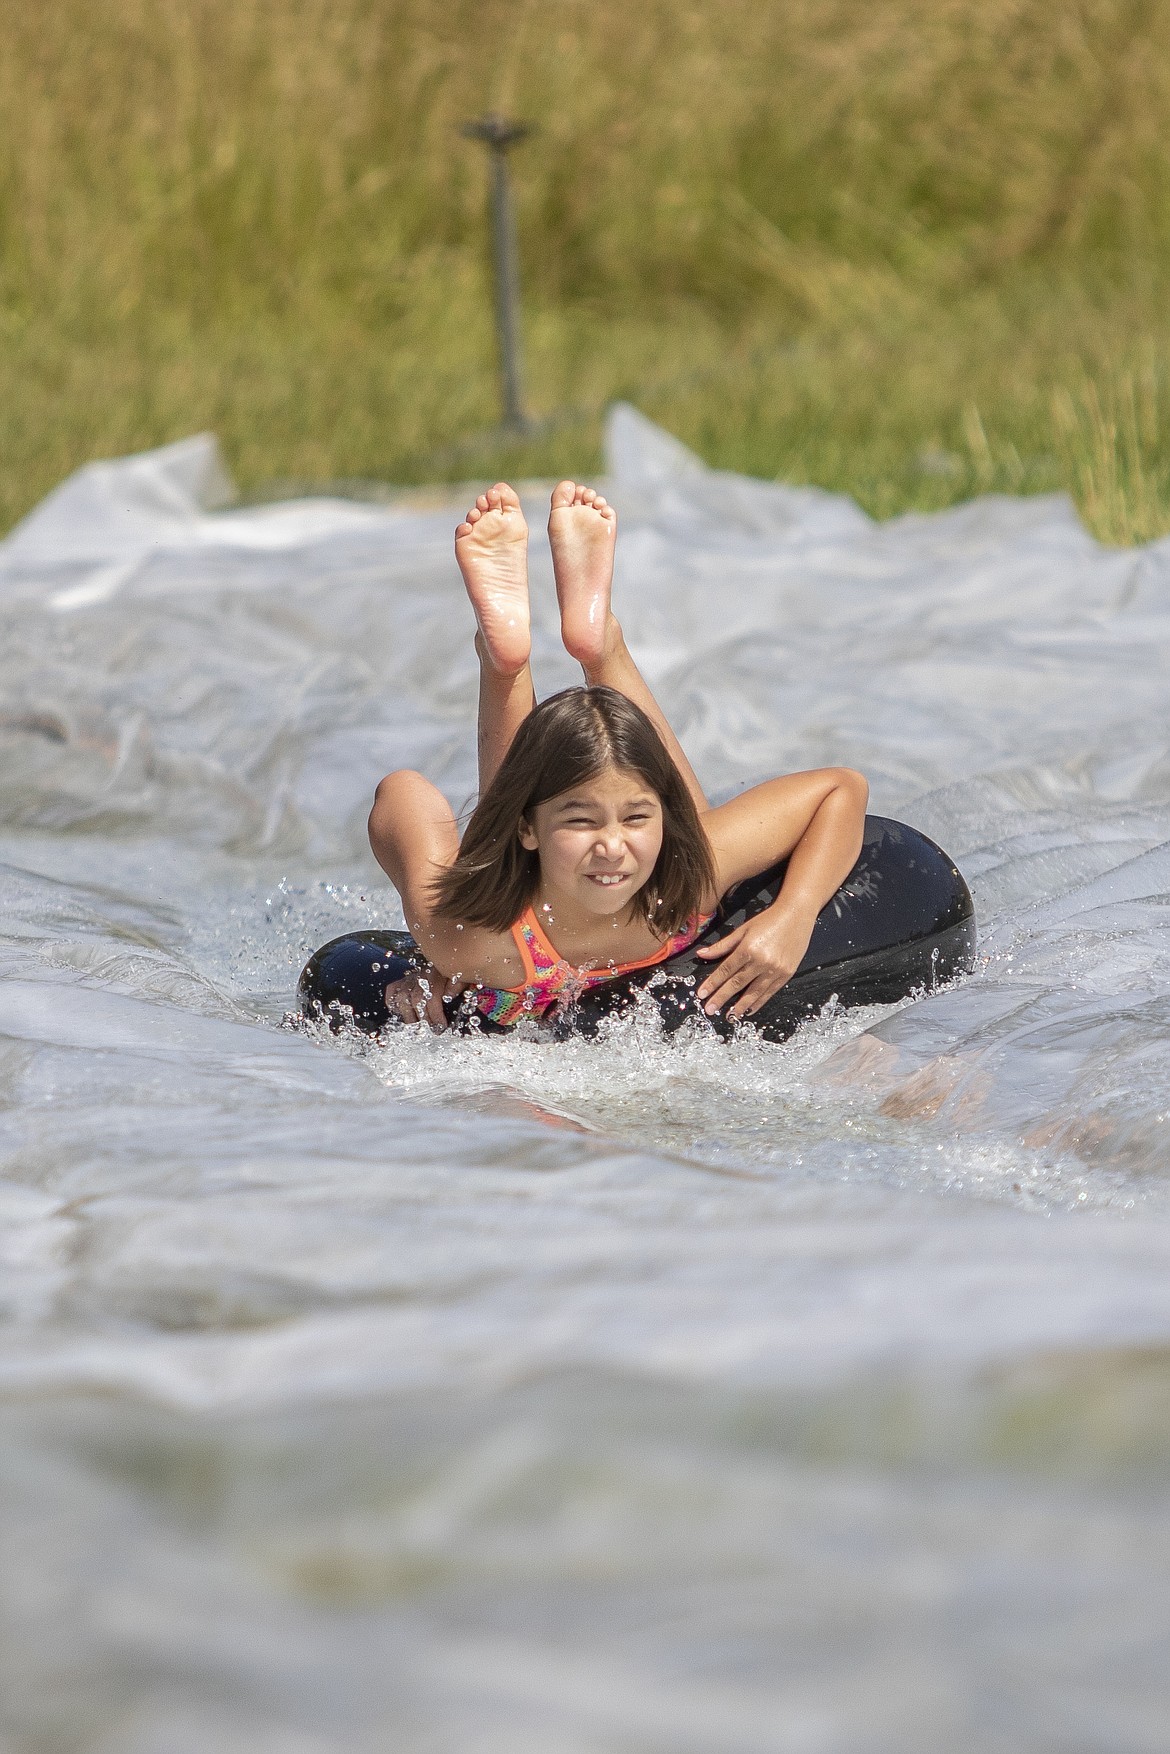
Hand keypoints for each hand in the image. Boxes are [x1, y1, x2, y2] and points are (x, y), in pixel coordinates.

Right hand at [384, 964, 465, 1030]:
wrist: (448, 960)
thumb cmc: (456, 973)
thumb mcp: (462, 976)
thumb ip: (458, 984)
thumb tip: (448, 996)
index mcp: (437, 973)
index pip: (432, 996)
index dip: (435, 1014)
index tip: (441, 1027)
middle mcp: (421, 975)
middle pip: (416, 999)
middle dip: (424, 1018)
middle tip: (432, 1029)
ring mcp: (411, 977)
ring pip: (401, 997)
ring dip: (409, 1015)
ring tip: (418, 1026)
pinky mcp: (403, 980)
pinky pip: (392, 991)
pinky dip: (393, 1003)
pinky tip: (402, 1013)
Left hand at [694, 906, 814, 1019]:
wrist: (796, 915)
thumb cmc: (769, 920)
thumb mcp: (743, 929)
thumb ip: (723, 945)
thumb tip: (702, 954)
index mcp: (748, 949)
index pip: (725, 970)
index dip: (712, 983)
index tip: (701, 994)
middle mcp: (761, 961)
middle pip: (736, 984)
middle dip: (721, 998)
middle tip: (710, 1010)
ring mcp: (775, 970)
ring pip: (754, 993)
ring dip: (740, 1006)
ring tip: (730, 1016)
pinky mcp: (786, 974)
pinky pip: (769, 992)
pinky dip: (759, 1002)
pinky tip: (750, 1009)